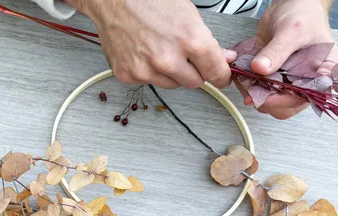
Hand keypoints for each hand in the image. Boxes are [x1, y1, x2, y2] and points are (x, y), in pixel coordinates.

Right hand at [70, 0, 231, 88]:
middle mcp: (167, 59)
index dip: (221, 76)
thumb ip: (208, 42)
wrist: (114, 1)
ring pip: (171, 84)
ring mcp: (145, 70)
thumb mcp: (189, 16)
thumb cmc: (149, 2)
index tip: (221, 79)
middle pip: (195, 83)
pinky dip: (149, 71)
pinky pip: (149, 82)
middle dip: (195, 72)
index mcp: (190, 40)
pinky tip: (144, 53)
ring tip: (160, 49)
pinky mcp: (127, 75)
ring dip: (171, 73)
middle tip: (185, 56)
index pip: (216, 73)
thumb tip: (223, 58)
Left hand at [237, 0, 337, 118]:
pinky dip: (248, 86)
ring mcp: (288, 79)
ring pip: (270, 100)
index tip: (268, 96)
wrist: (291, 3)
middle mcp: (306, 79)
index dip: (287, 100)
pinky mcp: (272, 76)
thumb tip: (260, 69)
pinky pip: (259, 89)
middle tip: (251, 88)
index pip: (308, 96)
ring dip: (254, 93)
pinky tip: (241, 76)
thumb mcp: (291, 31)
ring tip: (244, 80)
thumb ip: (277, 51)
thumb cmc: (303, 13)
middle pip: (287, 105)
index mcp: (323, 72)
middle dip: (267, 99)